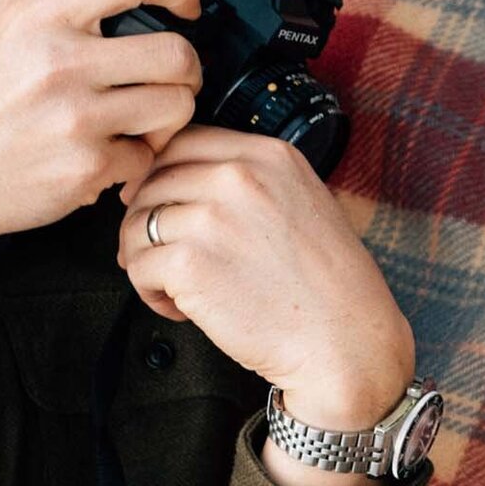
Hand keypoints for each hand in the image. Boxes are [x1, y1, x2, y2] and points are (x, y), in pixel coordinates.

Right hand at [0, 0, 201, 268]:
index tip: (188, 4)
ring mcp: (77, 116)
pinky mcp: (88, 166)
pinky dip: (136, 161)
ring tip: (140, 122)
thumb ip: (70, 12)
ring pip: (177, 107)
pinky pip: (148, 156)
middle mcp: (61, 60)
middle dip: (188, 71)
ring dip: (169, 118)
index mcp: (43, 16)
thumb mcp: (9, 33)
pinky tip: (108, 156)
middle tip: (173, 81)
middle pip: (178, 53)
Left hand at [118, 127, 414, 428]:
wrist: (347, 343)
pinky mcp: (189, 264)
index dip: (162, 176)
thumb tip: (185, 184)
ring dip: (145, 258)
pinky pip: (139, 267)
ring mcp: (212, 218)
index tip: (162, 203)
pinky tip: (182, 308)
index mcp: (270, 156)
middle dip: (146, 219)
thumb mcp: (307, 204)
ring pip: (137, 224)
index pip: (184, 142)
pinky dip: (151, 293)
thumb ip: (253, 184)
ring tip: (176, 287)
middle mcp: (239, 177)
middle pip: (153, 181)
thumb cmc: (332, 289)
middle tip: (160, 254)